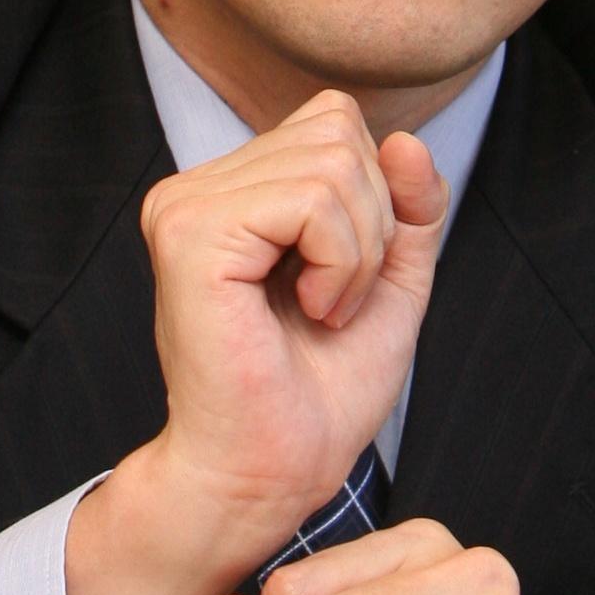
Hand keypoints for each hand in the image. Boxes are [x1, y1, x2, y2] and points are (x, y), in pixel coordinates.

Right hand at [63, 92, 445, 594]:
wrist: (270, 475)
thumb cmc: (319, 395)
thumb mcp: (391, 280)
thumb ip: (409, 206)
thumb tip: (407, 139)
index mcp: (232, 190)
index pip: (334, 119)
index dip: (374, 195)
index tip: (345, 279)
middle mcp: (198, 186)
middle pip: (338, 128)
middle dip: (372, 223)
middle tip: (333, 303)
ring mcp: (185, 204)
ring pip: (333, 161)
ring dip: (357, 252)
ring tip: (321, 312)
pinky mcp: (192, 234)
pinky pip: (313, 199)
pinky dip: (340, 262)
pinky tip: (310, 311)